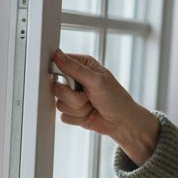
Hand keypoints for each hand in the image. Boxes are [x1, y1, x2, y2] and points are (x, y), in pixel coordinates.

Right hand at [51, 50, 160, 165]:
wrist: (122, 122)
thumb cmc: (115, 98)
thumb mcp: (96, 80)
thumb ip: (75, 69)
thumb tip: (57, 55)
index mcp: (82, 65)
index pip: (58, 64)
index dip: (60, 73)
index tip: (72, 82)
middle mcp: (75, 80)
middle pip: (56, 87)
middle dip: (73, 96)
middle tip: (88, 96)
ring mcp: (72, 96)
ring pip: (60, 104)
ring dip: (78, 108)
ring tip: (92, 105)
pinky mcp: (71, 111)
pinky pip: (64, 116)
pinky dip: (78, 118)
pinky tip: (89, 114)